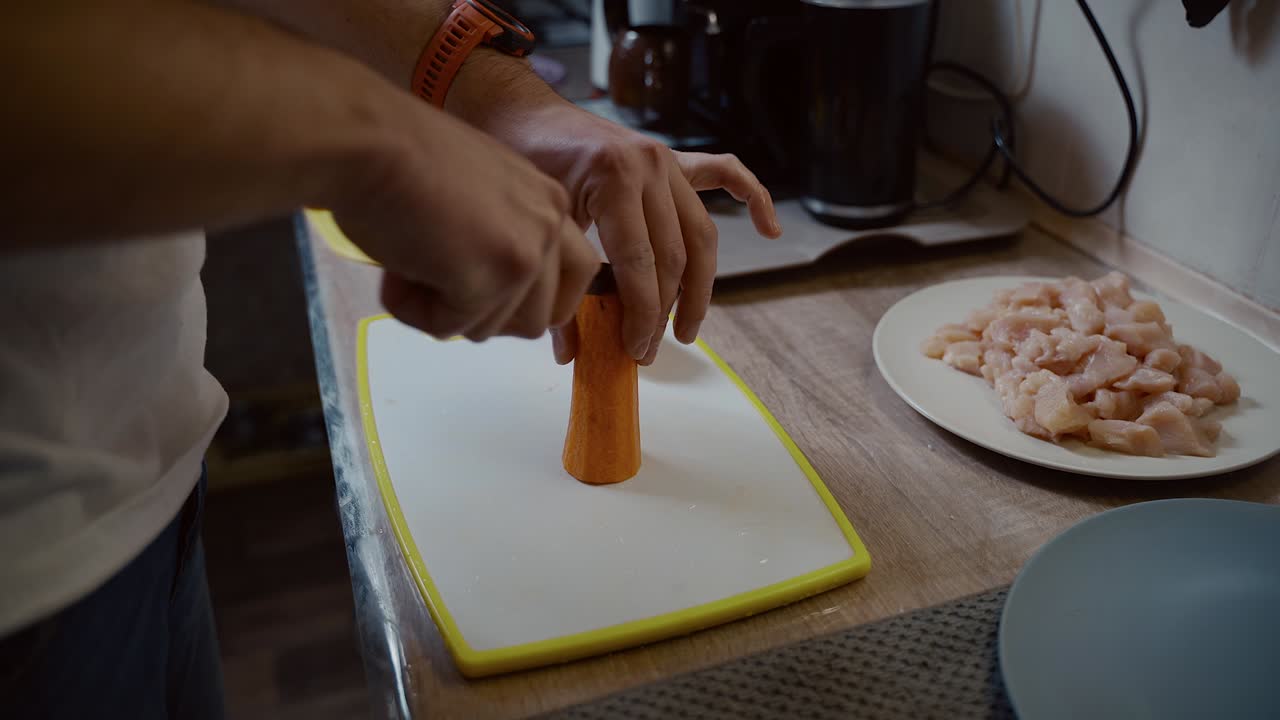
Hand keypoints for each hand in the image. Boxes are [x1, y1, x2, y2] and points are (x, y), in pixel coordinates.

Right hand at [329, 93, 599, 341]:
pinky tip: (396, 267)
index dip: (532, 299)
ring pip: (493, 329)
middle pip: (540, 318)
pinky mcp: (491, 281)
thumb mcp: (474, 193)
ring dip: (443, 310)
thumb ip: (499, 234)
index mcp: (549, 200)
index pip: (578, 275)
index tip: (490, 297)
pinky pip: (448, 327)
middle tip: (438, 278)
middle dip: (484, 314)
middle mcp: (549, 225)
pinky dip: (412, 310)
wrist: (368, 139)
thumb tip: (490, 293)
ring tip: (409, 260)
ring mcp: (525, 254)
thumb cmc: (400, 159)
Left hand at [487, 103, 781, 365]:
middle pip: (675, 256)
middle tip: (650, 349)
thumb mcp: (541, 226)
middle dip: (665, 311)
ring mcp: (667, 160)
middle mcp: (651, 168)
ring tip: (687, 327)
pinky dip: (753, 199)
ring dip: (699, 287)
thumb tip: (571, 355)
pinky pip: (724, 174)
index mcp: (615, 181)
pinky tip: (769, 230)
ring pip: (700, 234)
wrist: (523, 114)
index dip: (642, 315)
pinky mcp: (674, 157)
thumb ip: (561, 287)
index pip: (641, 265)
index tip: (636, 350)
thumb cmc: (524, 168)